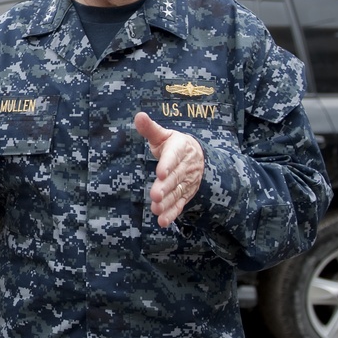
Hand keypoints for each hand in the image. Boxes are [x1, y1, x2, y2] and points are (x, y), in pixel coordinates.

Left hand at [135, 112, 204, 227]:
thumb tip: (138, 115)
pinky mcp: (185, 194)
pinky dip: (172, 213)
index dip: (167, 164)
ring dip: (168, 202)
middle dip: (165, 187)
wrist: (198, 156)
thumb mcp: (163, 134)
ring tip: (157, 209)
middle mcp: (185, 166)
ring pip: (177, 193)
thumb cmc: (174, 144)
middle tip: (155, 195)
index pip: (173, 156)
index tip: (160, 172)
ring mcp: (187, 182)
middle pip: (175, 178)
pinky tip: (163, 221)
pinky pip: (179, 204)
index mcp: (180, 148)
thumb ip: (150, 128)